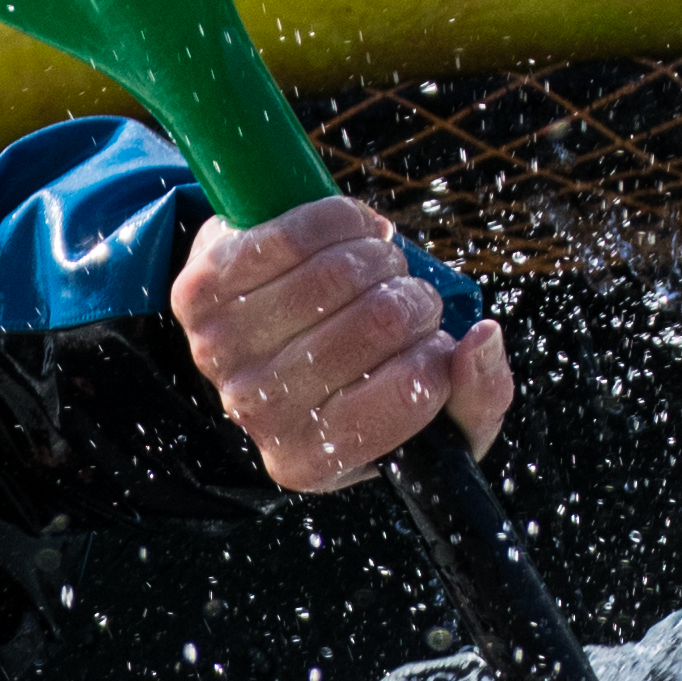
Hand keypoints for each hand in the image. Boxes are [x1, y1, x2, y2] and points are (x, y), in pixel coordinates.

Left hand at [169, 195, 514, 493]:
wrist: (263, 334)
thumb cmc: (357, 375)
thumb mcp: (431, 411)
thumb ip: (480, 395)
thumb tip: (482, 339)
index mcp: (311, 461)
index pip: (411, 393)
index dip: (439, 352)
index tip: (433, 341)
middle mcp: (258, 414)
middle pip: (378, 323)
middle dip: (413, 297)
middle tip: (407, 296)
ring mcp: (220, 352)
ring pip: (336, 274)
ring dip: (378, 254)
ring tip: (379, 263)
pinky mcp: (199, 291)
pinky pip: (290, 235)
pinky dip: (340, 219)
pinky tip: (352, 230)